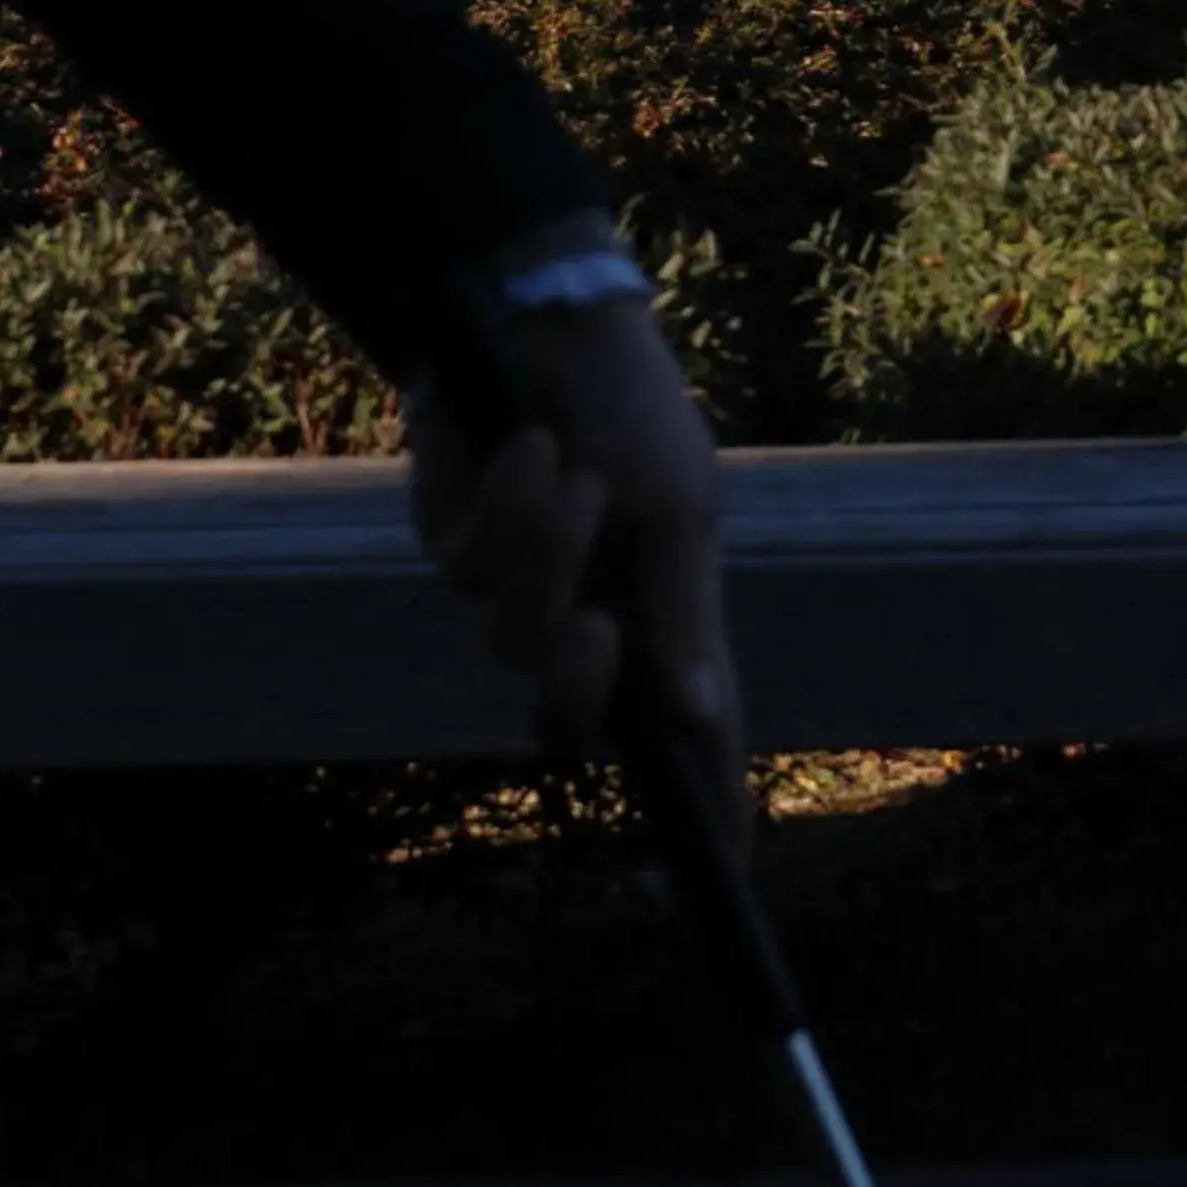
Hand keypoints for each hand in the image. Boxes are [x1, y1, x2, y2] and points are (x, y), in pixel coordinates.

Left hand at [407, 295, 748, 856]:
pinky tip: (524, 442)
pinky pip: (466, 566)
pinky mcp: (455, 542)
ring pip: (509, 636)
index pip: (690, 730)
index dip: (709, 800)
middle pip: (566, 717)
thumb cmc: (634, 407)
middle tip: (593, 628)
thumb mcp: (679, 501)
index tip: (731, 871)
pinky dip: (503, 504)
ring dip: (543, 553)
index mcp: (659, 612)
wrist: (549, 316)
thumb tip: (700, 716)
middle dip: (576, 682)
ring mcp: (516, 584)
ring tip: (569, 475)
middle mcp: (586, 614)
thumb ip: (684, 608)